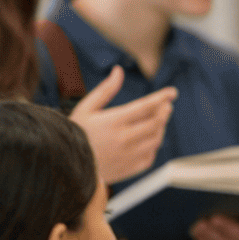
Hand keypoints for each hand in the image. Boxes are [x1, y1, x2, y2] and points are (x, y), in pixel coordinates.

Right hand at [69, 66, 176, 184]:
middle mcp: (124, 139)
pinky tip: (150, 138)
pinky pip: (150, 156)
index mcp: (113, 121)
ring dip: (161, 127)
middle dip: (164, 111)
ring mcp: (128, 156)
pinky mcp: (129, 169)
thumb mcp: (86, 108)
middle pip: (156, 123)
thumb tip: (118, 70)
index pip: (146, 106)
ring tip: (159, 119)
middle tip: (166, 105)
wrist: (66, 165)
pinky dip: (153, 145)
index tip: (172, 92)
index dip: (162, 97)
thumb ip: (106, 90)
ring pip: (156, 139)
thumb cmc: (75, 133)